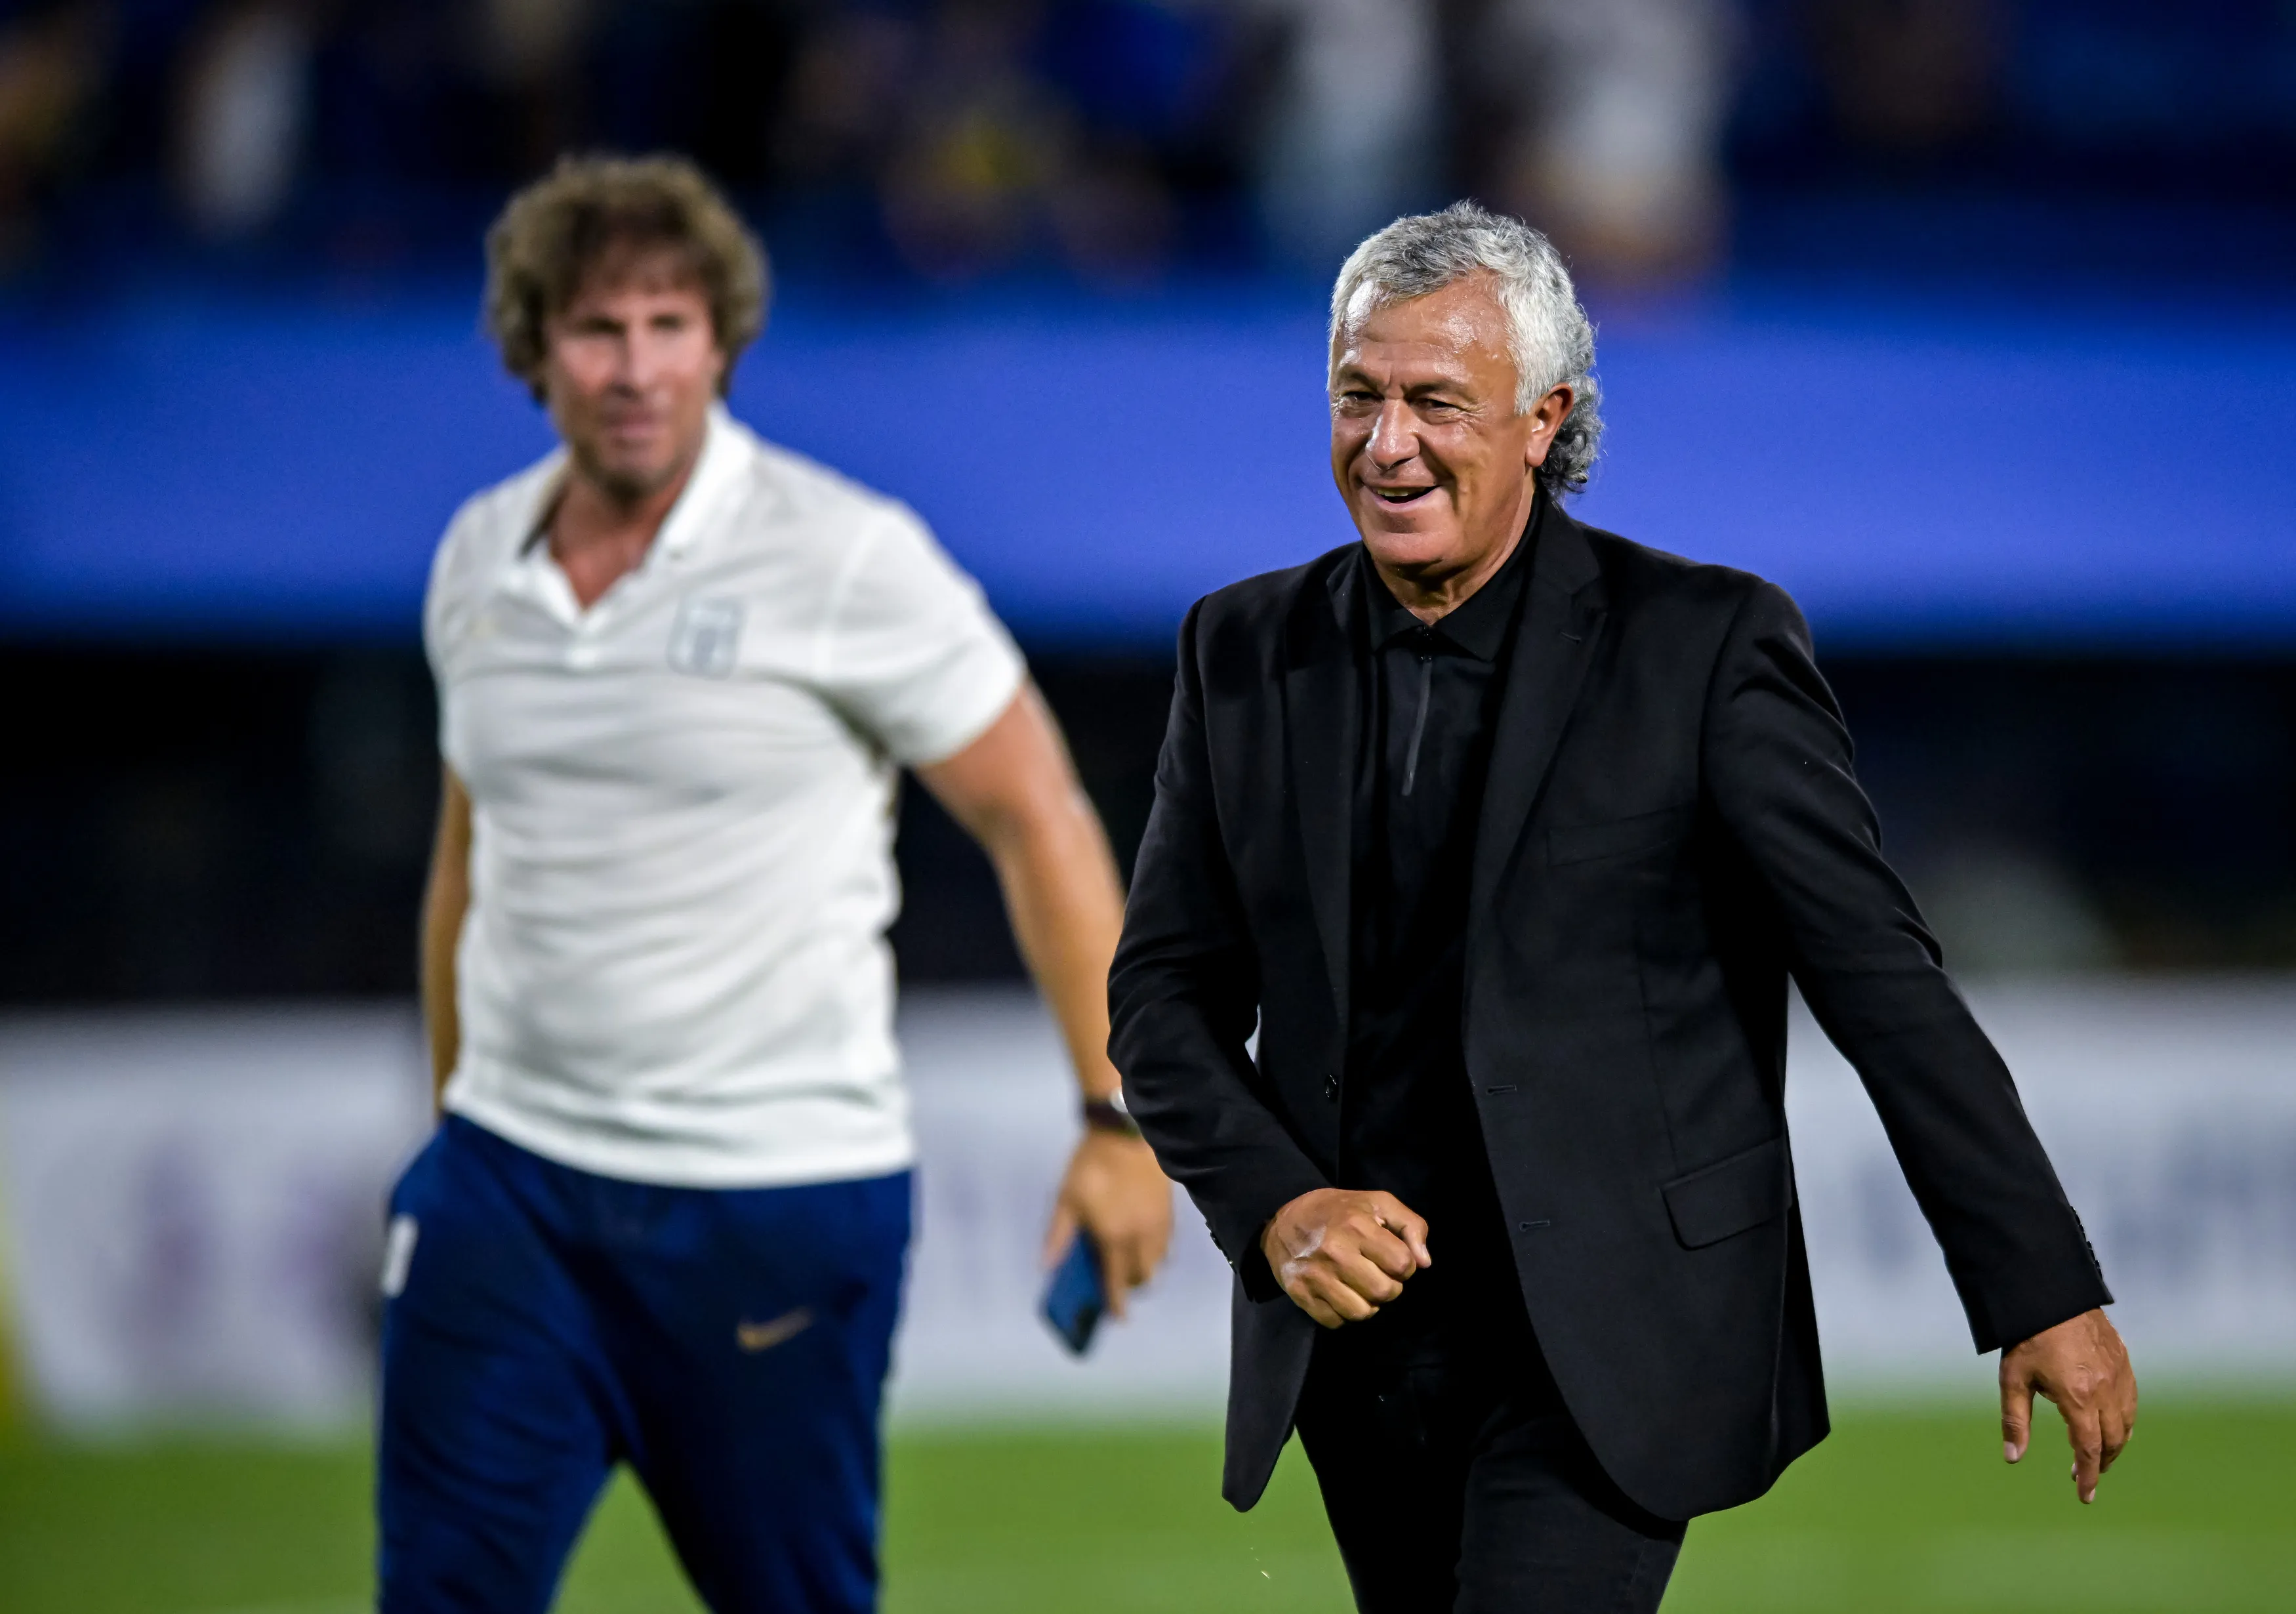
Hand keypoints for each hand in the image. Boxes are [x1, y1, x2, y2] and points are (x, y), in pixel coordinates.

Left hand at [1041, 1129, 1172, 1319]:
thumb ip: (1058, 1237)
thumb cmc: (1090, 1166)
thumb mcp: (1066, 1200)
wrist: (1125, 1132)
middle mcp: (1140, 1236)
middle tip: (1119, 1283)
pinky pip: (1168, 1244)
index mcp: (1112, 1237)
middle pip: (1144, 1277)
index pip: (1116, 1282)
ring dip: (1147, 1270)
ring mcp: (1159, 1224)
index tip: (1118, 1318)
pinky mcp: (1170, 1210)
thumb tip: (1046, 1267)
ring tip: (1132, 1263)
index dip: (1117, 1303)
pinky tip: (1145, 1242)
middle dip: (1132, 1286)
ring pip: (1159, 1262)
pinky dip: (1158, 1252)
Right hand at [1260, 1188, 1429, 1328]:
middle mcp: (1336, 1252)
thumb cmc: (1337, 1211)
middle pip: (1385, 1292)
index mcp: (1358, 1226)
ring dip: (1368, 1304)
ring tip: (1360, 1287)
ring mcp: (1316, 1276)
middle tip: (1377, 1274)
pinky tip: (1340, 1295)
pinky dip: (1343, 1314)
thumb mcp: (1378, 1203)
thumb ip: (1411, 1226)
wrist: (1282, 1221)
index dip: (1404, 1265)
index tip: (1391, 1258)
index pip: (1403, 1264)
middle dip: (1389, 1287)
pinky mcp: (1300, 1294)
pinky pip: (1335, 1322)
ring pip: (1362, 1313)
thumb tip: (1424, 1263)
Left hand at [2000, 1307, 2136, 1503]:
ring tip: (2099, 1454)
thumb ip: (2015, 1420)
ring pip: (2127, 1421)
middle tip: (2087, 1475)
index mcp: (2078, 1398)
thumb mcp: (2013, 1379)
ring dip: (2116, 1443)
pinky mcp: (2123, 1359)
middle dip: (2102, 1462)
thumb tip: (2013, 1458)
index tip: (2084, 1496)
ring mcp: (2118, 1374)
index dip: (2087, 1475)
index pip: (2088, 1449)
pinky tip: (2112, 1421)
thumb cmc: (2026, 1336)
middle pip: (2113, 1440)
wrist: (2049, 1292)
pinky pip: (2131, 1399)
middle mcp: (2105, 1389)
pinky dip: (2125, 1418)